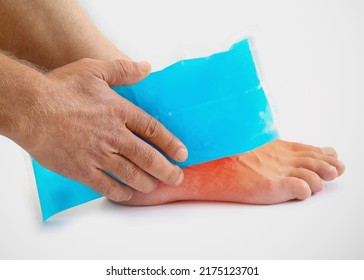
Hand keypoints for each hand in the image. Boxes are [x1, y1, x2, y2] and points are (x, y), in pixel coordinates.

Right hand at [24, 58, 187, 201]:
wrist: (30, 108)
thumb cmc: (60, 88)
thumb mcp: (94, 70)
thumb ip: (123, 70)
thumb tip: (146, 67)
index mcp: (119, 112)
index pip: (153, 130)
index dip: (171, 143)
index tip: (182, 154)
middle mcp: (114, 136)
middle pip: (148, 158)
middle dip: (166, 170)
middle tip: (177, 177)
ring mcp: (99, 155)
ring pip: (130, 175)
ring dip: (146, 183)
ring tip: (156, 187)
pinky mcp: (81, 169)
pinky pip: (105, 186)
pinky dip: (119, 192)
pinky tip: (126, 194)